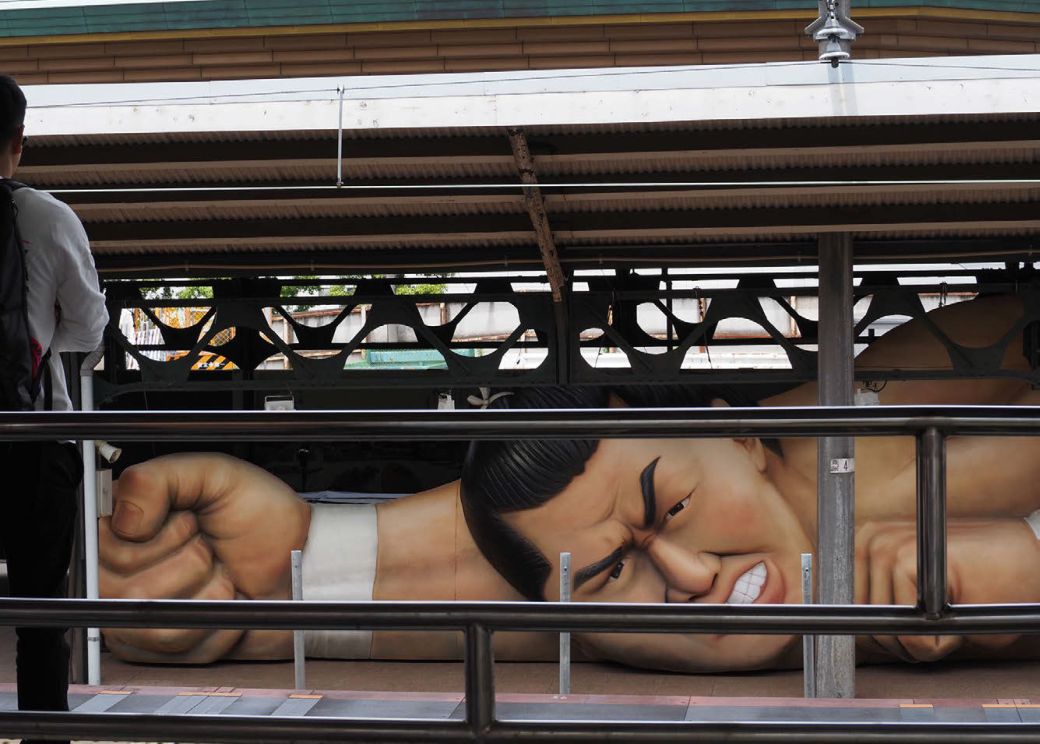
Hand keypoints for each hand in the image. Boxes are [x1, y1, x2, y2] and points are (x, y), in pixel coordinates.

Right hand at [99, 452, 310, 662]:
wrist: (300, 559)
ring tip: (222, 573)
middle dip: (189, 563)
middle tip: (211, 547)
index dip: (157, 538)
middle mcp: (122, 576)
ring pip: (153, 622)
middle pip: (128, 591)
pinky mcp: (167, 649)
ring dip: (205, 593)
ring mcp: (141, 616)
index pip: (103, 549)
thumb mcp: (214, 475)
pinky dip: (217, 621)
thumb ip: (158, 480)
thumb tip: (123, 519)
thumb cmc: (259, 515)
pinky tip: (229, 601)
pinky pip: (180, 647)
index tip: (190, 522)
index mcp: (125, 530)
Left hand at [855, 518, 1039, 661]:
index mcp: (866, 543)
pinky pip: (912, 639)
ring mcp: (883, 548)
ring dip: (923, 643)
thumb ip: (882, 605)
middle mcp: (869, 540)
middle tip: (938, 619)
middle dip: (902, 641)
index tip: (903, 629)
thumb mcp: (920, 593)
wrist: (1031, 563)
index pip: (845, 609)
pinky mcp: (904, 563)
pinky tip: (958, 611)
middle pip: (863, 626)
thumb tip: (848, 636)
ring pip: (887, 635)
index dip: (875, 633)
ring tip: (949, 612)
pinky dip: (941, 643)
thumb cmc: (980, 583)